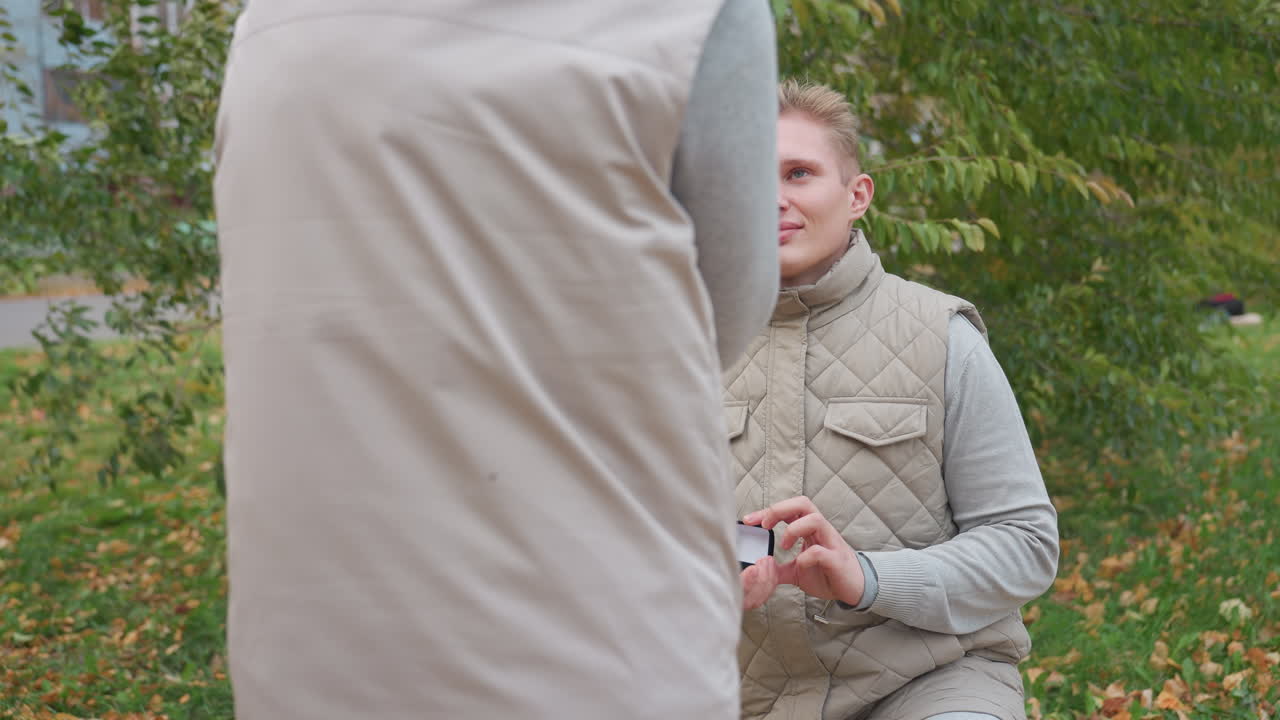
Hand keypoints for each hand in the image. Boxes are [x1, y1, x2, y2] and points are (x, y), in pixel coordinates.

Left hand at [743, 497, 864, 606]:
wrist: (854, 590)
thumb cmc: (828, 574)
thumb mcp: (797, 571)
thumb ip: (779, 568)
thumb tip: (759, 567)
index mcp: (810, 529)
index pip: (789, 509)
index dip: (768, 511)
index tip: (748, 521)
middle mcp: (821, 531)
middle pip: (803, 503)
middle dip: (780, 509)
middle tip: (765, 525)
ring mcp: (830, 543)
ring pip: (815, 519)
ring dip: (794, 529)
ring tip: (784, 545)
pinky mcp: (837, 560)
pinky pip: (821, 551)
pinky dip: (807, 556)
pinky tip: (800, 564)